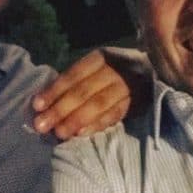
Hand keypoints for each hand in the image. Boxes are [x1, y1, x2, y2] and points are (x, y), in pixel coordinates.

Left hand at [32, 47, 150, 139]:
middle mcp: (116, 69)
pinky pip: (115, 115)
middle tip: (42, 125)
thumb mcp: (99, 67)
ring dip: (77, 119)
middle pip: (84, 90)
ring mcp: (128, 86)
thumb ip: (76, 82)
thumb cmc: (117, 72)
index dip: (55, 90)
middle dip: (61, 109)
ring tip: (59, 133)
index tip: (36, 105)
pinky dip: (97, 125)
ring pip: (99, 103)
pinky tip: (81, 134)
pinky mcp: (138, 102)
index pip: (74, 74)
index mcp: (101, 57)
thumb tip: (44, 104)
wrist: (156, 71)